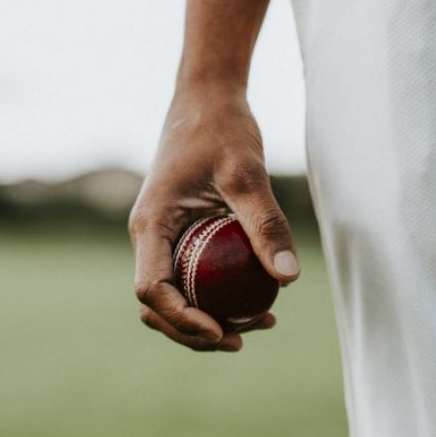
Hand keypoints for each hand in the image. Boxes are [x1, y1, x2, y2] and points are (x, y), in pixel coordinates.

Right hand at [128, 87, 300, 351]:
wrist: (206, 98)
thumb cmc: (223, 129)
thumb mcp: (248, 175)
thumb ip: (265, 225)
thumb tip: (288, 279)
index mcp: (150, 225)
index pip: (152, 289)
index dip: (182, 319)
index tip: (222, 330)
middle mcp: (147, 236)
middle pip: (156, 304)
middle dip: (194, 331)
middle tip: (244, 338)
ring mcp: (160, 237)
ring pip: (171, 295)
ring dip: (204, 319)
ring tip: (257, 323)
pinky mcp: (177, 233)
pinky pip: (187, 277)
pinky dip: (212, 297)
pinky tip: (255, 299)